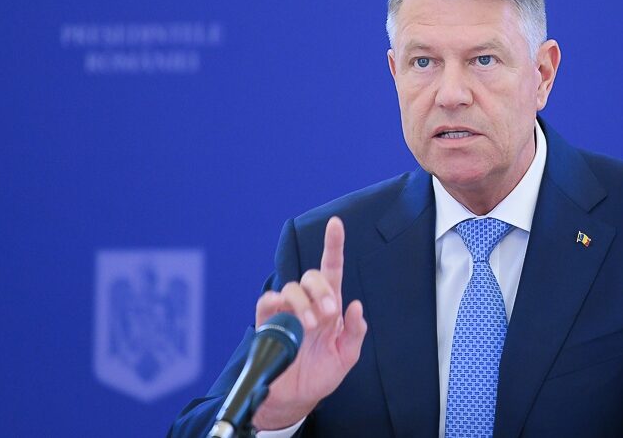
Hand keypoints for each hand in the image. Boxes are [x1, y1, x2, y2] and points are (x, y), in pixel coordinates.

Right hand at [251, 216, 367, 430]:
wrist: (296, 398)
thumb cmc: (321, 374)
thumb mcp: (347, 356)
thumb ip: (355, 332)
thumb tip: (355, 305)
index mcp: (329, 307)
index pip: (332, 269)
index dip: (333, 245)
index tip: (336, 223)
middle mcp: (308, 304)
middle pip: (312, 276)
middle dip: (322, 290)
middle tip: (329, 314)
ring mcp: (287, 311)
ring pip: (291, 287)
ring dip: (303, 303)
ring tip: (311, 326)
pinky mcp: (268, 322)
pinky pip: (267, 301)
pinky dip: (277, 303)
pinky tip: (286, 317)